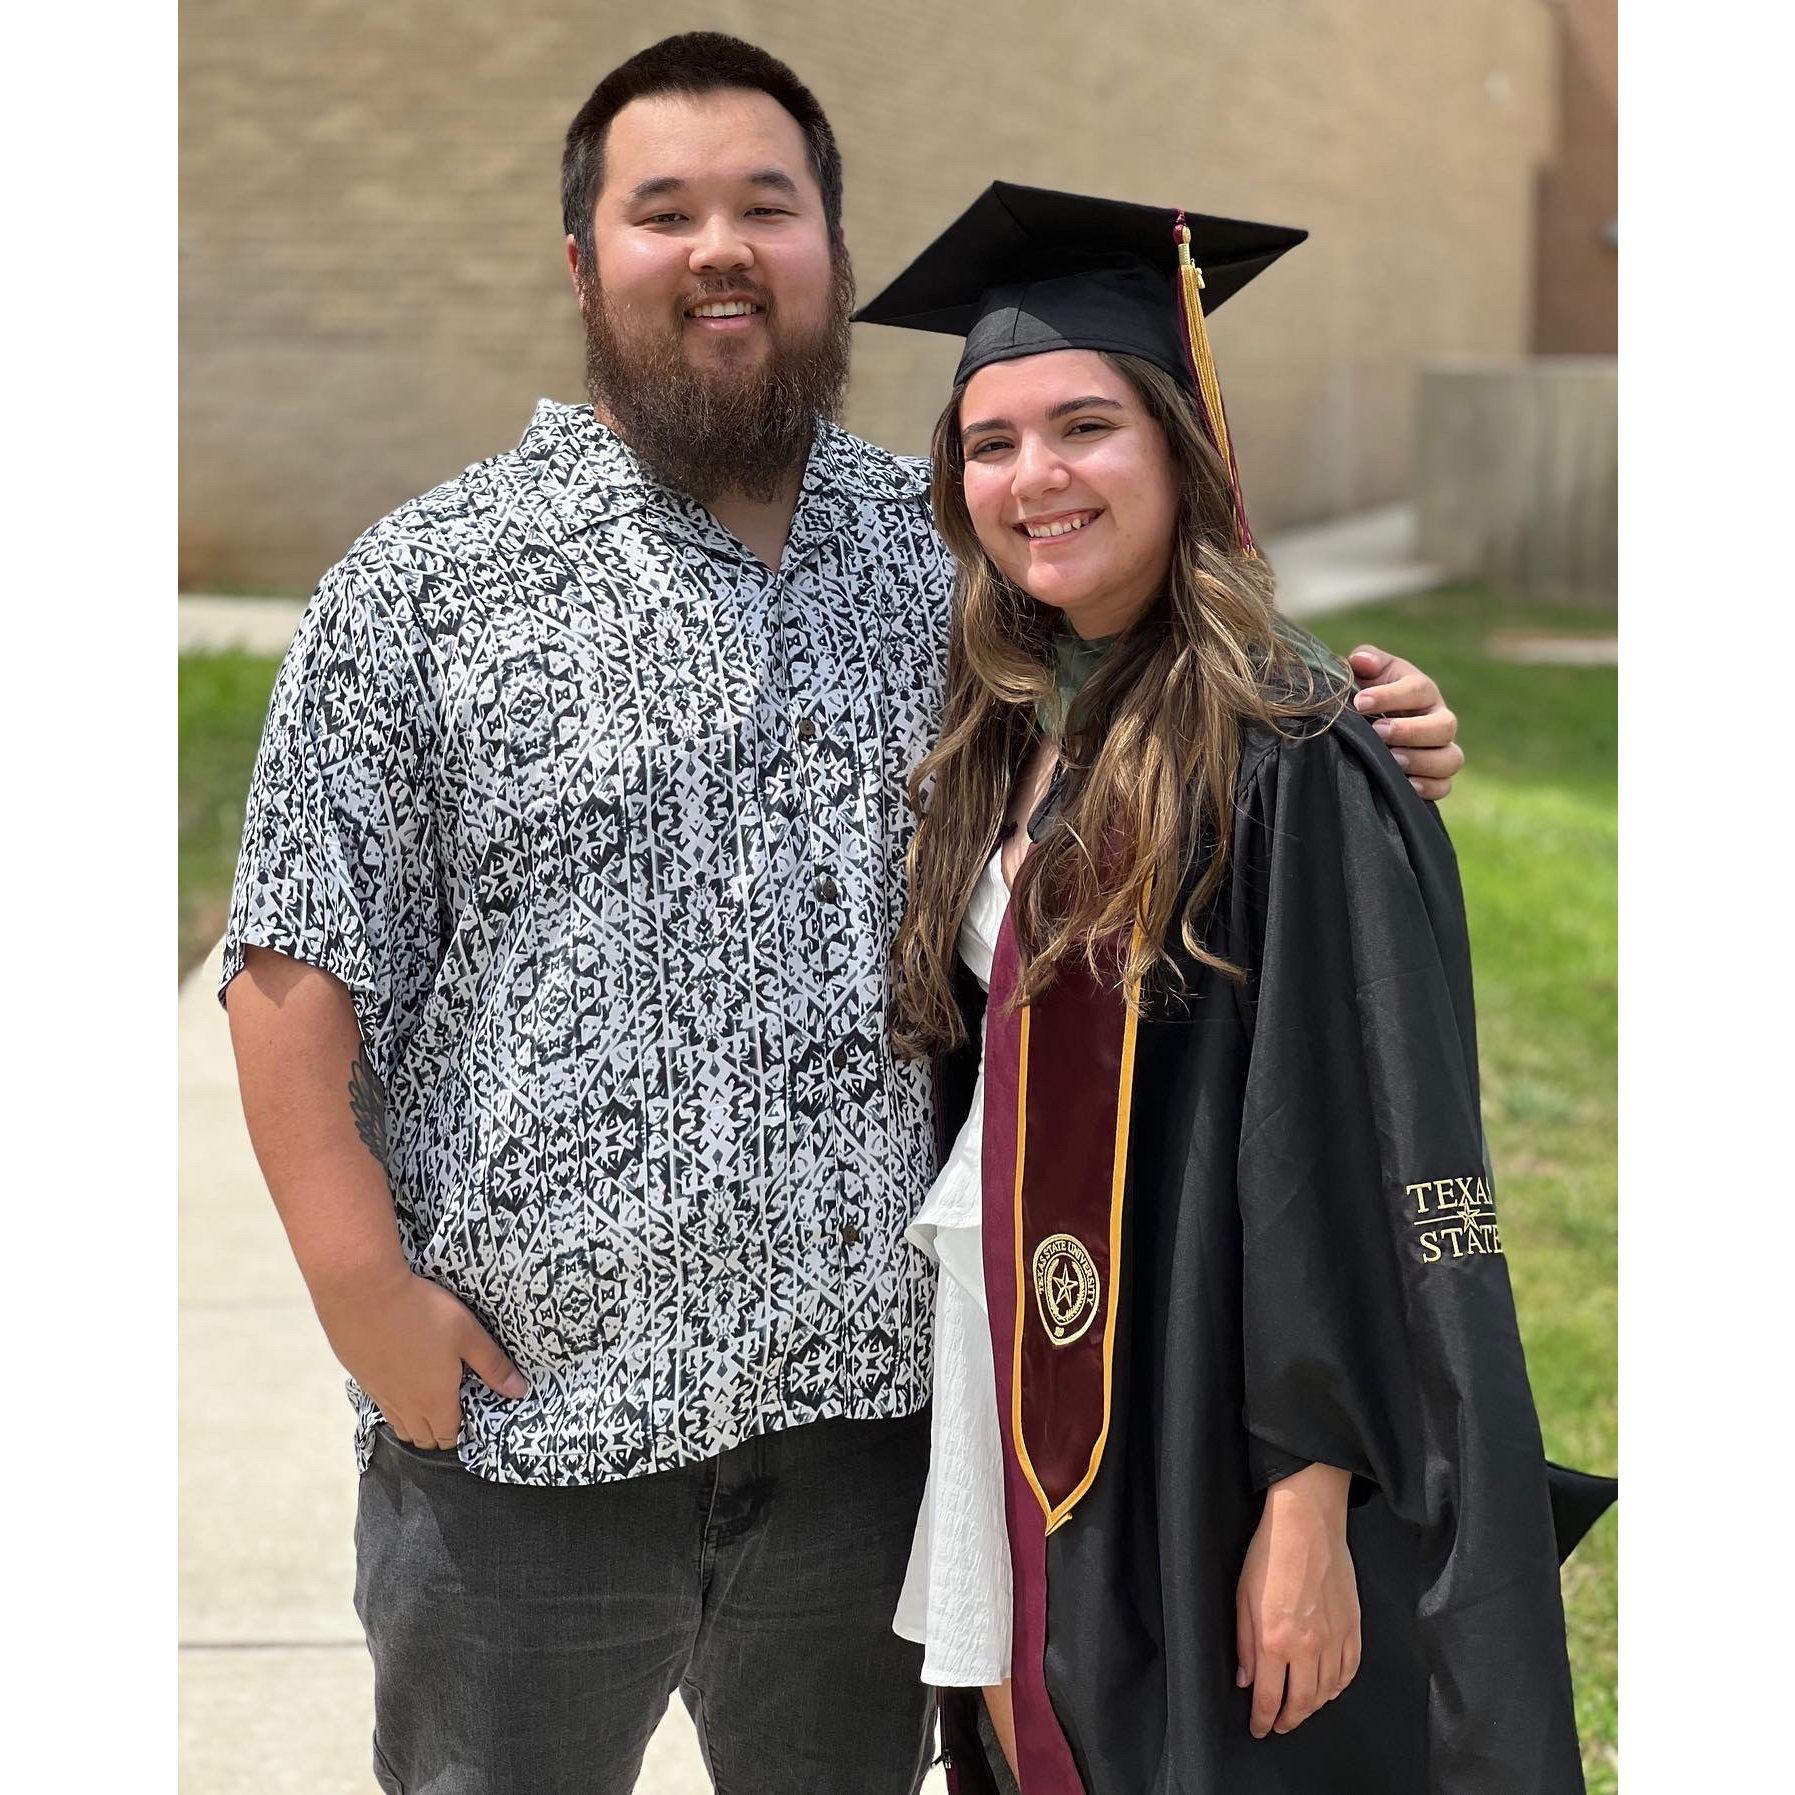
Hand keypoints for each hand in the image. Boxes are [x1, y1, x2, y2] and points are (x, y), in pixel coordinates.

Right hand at [312, 1262, 527, 1449]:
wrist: (363, 1294)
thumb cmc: (422, 1312)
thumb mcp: (468, 1334)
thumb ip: (493, 1365)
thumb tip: (519, 1392)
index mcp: (435, 1400)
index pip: (447, 1436)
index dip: (459, 1434)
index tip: (468, 1420)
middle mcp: (405, 1405)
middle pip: (421, 1438)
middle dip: (437, 1434)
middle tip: (451, 1413)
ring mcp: (379, 1394)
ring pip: (398, 1426)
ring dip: (414, 1423)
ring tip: (427, 1404)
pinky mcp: (361, 1379)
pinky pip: (381, 1406)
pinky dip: (394, 1404)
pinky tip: (400, 1383)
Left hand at [1236, 1464, 1361, 1737]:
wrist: (1307, 1523)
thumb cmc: (1269, 1553)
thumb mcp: (1242, 1597)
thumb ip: (1244, 1643)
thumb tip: (1245, 1679)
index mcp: (1274, 1640)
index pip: (1268, 1697)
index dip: (1262, 1719)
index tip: (1258, 1728)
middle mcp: (1307, 1647)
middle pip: (1301, 1702)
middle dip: (1287, 1720)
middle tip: (1278, 1725)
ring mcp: (1334, 1638)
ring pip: (1326, 1691)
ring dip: (1312, 1707)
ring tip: (1300, 1708)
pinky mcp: (1352, 1627)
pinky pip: (1349, 1670)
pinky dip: (1338, 1687)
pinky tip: (1328, 1688)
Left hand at [1347, 645, 1464, 801]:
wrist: (1366, 724)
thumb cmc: (1368, 695)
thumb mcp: (1366, 673)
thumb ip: (1366, 661)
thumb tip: (1361, 661)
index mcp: (1422, 691)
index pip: (1418, 690)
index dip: (1391, 696)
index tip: (1360, 702)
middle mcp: (1438, 720)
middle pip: (1445, 726)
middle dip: (1411, 731)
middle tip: (1378, 732)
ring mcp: (1441, 750)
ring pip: (1450, 758)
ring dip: (1421, 761)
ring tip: (1391, 759)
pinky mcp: (1436, 777)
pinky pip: (1444, 786)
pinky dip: (1428, 787)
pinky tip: (1405, 784)